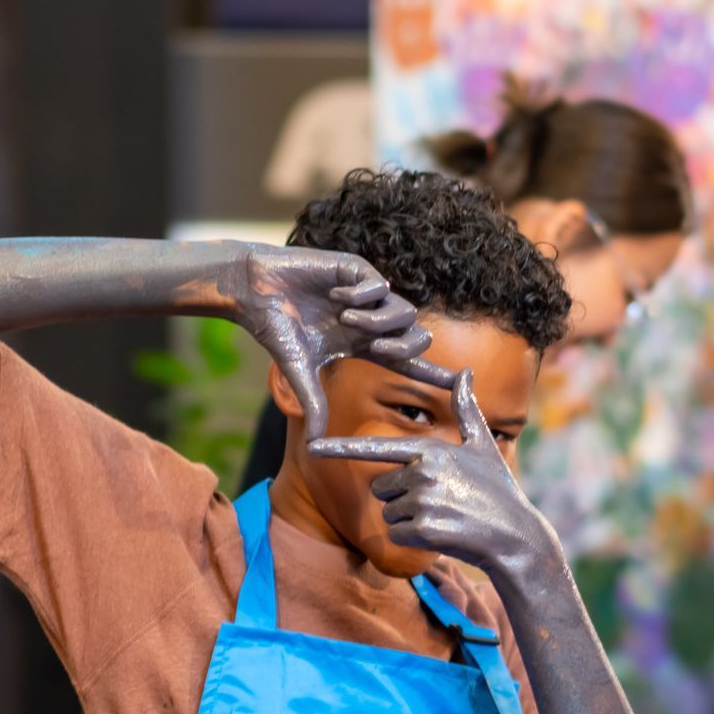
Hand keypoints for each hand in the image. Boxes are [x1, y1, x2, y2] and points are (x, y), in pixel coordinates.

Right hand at [237, 247, 450, 440]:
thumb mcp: (299, 371)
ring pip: (404, 311)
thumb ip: (314, 403)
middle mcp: (371, 320)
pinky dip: (361, 294)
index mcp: (363, 344)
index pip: (406, 361)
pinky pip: (379, 285)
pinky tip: (337, 295)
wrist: (254, 290)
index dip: (431, 372)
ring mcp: (366, 294)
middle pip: (416, 337)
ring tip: (347, 319)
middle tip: (379, 348)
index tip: (459, 383)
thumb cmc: (276, 328)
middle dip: (406, 347)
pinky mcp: (355, 269)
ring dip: (379, 320)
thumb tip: (317, 444)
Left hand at [307, 369, 556, 578]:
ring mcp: (422, 501)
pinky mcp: (424, 530)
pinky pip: (397, 535)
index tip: (312, 446)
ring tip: (444, 518)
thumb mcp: (483, 446)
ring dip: (408, 521)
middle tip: (439, 503)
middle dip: (401, 498)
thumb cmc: (498, 489)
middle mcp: (422, 471)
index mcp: (430, 449)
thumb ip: (466, 410)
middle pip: (381, 488)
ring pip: (388, 513)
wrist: (515, 537)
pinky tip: (443, 535)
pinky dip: (414, 540)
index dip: (341, 448)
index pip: (377, 448)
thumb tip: (465, 372)